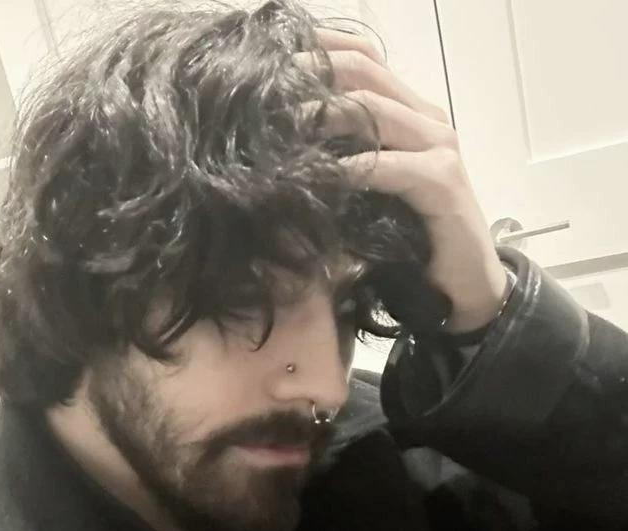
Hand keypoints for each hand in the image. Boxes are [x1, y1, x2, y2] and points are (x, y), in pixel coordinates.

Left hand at [295, 30, 508, 332]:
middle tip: (266, 86)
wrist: (461, 284)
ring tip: (282, 124)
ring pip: (375, 110)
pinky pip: (390, 165)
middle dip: (312, 74)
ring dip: (324, 114)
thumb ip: (344, 161)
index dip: (319, 50)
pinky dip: (353, 168)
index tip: (272, 59)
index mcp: (409, 113)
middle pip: (365, 72)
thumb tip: (283, 147)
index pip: (364, 59)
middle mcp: (426, 120)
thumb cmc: (412, 239)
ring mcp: (439, 147)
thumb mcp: (371, 192)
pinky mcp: (443, 182)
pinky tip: (322, 176)